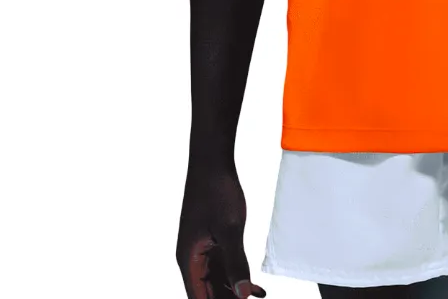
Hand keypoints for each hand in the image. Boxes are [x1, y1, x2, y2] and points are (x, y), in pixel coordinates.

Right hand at [176, 159, 267, 298]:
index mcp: (189, 261)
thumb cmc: (215, 191)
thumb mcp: (229, 229)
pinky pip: (223, 267)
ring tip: (258, 297)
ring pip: (217, 282)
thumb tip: (243, 295)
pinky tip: (256, 288)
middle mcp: (192, 260)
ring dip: (236, 291)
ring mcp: (202, 251)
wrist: (212, 162)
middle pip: (208, 293)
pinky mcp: (212, 241)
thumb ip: (236, 263)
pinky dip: (238, 276)